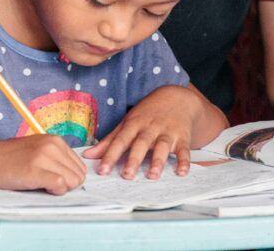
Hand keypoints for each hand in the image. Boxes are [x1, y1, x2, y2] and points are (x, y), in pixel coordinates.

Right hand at [0, 134, 85, 194]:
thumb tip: (76, 176)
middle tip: (47, 183)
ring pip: (72, 181)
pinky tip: (41, 187)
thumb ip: (56, 158)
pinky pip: (60, 185)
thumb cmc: (10, 159)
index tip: (54, 178)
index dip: (69, 177)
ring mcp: (44, 157)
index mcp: (55, 140)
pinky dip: (55, 191)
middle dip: (67, 184)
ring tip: (42, 184)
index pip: (80, 166)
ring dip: (60, 188)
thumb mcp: (38, 150)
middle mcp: (52, 145)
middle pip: (79, 175)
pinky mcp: (35, 170)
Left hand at [83, 86, 223, 179]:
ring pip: (162, 147)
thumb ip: (109, 141)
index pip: (120, 141)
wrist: (176, 98)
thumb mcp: (127, 122)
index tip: (102, 170)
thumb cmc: (147, 114)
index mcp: (134, 124)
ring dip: (157, 161)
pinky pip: (184, 150)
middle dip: (133, 159)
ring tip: (152, 176)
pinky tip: (182, 172)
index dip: (110, 155)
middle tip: (127, 175)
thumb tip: (88, 155)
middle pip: (141, 143)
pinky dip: (185, 161)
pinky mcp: (183, 137)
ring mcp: (167, 132)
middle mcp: (150, 128)